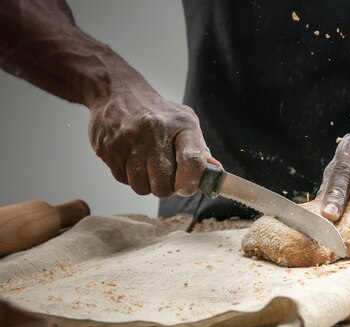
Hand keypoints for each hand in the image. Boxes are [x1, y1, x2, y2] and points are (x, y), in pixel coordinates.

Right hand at [88, 87, 219, 196]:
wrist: (116, 92)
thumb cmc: (158, 114)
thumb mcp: (184, 122)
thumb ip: (200, 150)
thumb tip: (216, 174)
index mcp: (181, 125)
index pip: (193, 161)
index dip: (192, 182)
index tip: (188, 187)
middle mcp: (154, 132)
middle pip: (164, 184)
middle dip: (166, 186)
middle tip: (164, 174)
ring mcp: (129, 140)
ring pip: (141, 187)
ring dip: (146, 183)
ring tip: (146, 164)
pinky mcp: (109, 148)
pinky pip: (122, 179)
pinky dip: (128, 175)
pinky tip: (130, 158)